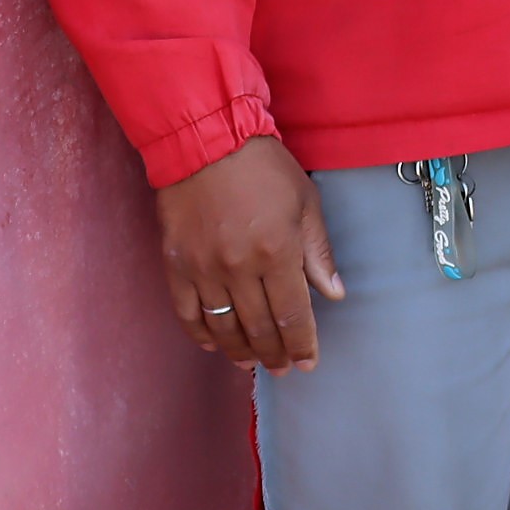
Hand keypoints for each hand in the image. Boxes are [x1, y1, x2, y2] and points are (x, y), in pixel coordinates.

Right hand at [155, 135, 344, 373]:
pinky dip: (202, 334)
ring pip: (224, 327)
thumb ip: (318, 253)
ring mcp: (204, 269)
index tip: (309, 362)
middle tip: (284, 369)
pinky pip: (188, 313)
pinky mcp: (176, 265)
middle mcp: (240, 268)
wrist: (206, 140)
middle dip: (275, 354)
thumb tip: (333, 294)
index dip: (302, 343)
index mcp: (278, 252)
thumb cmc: (264, 167)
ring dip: (241, 351)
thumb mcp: (306, 202)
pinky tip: (216, 345)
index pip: (293, 314)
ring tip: (253, 364)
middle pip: (260, 328)